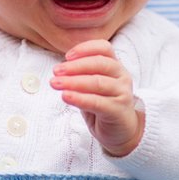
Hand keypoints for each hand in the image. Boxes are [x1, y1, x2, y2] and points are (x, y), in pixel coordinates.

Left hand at [50, 39, 143, 156]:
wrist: (121, 132)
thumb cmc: (103, 106)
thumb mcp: (91, 88)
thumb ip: (81, 77)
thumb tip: (60, 71)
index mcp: (115, 66)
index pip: (104, 48)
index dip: (85, 48)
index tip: (67, 56)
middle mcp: (122, 76)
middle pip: (100, 63)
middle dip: (75, 66)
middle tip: (56, 71)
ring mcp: (123, 93)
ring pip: (98, 82)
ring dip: (74, 82)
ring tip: (55, 84)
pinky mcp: (119, 110)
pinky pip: (97, 102)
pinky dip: (80, 98)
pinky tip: (66, 97)